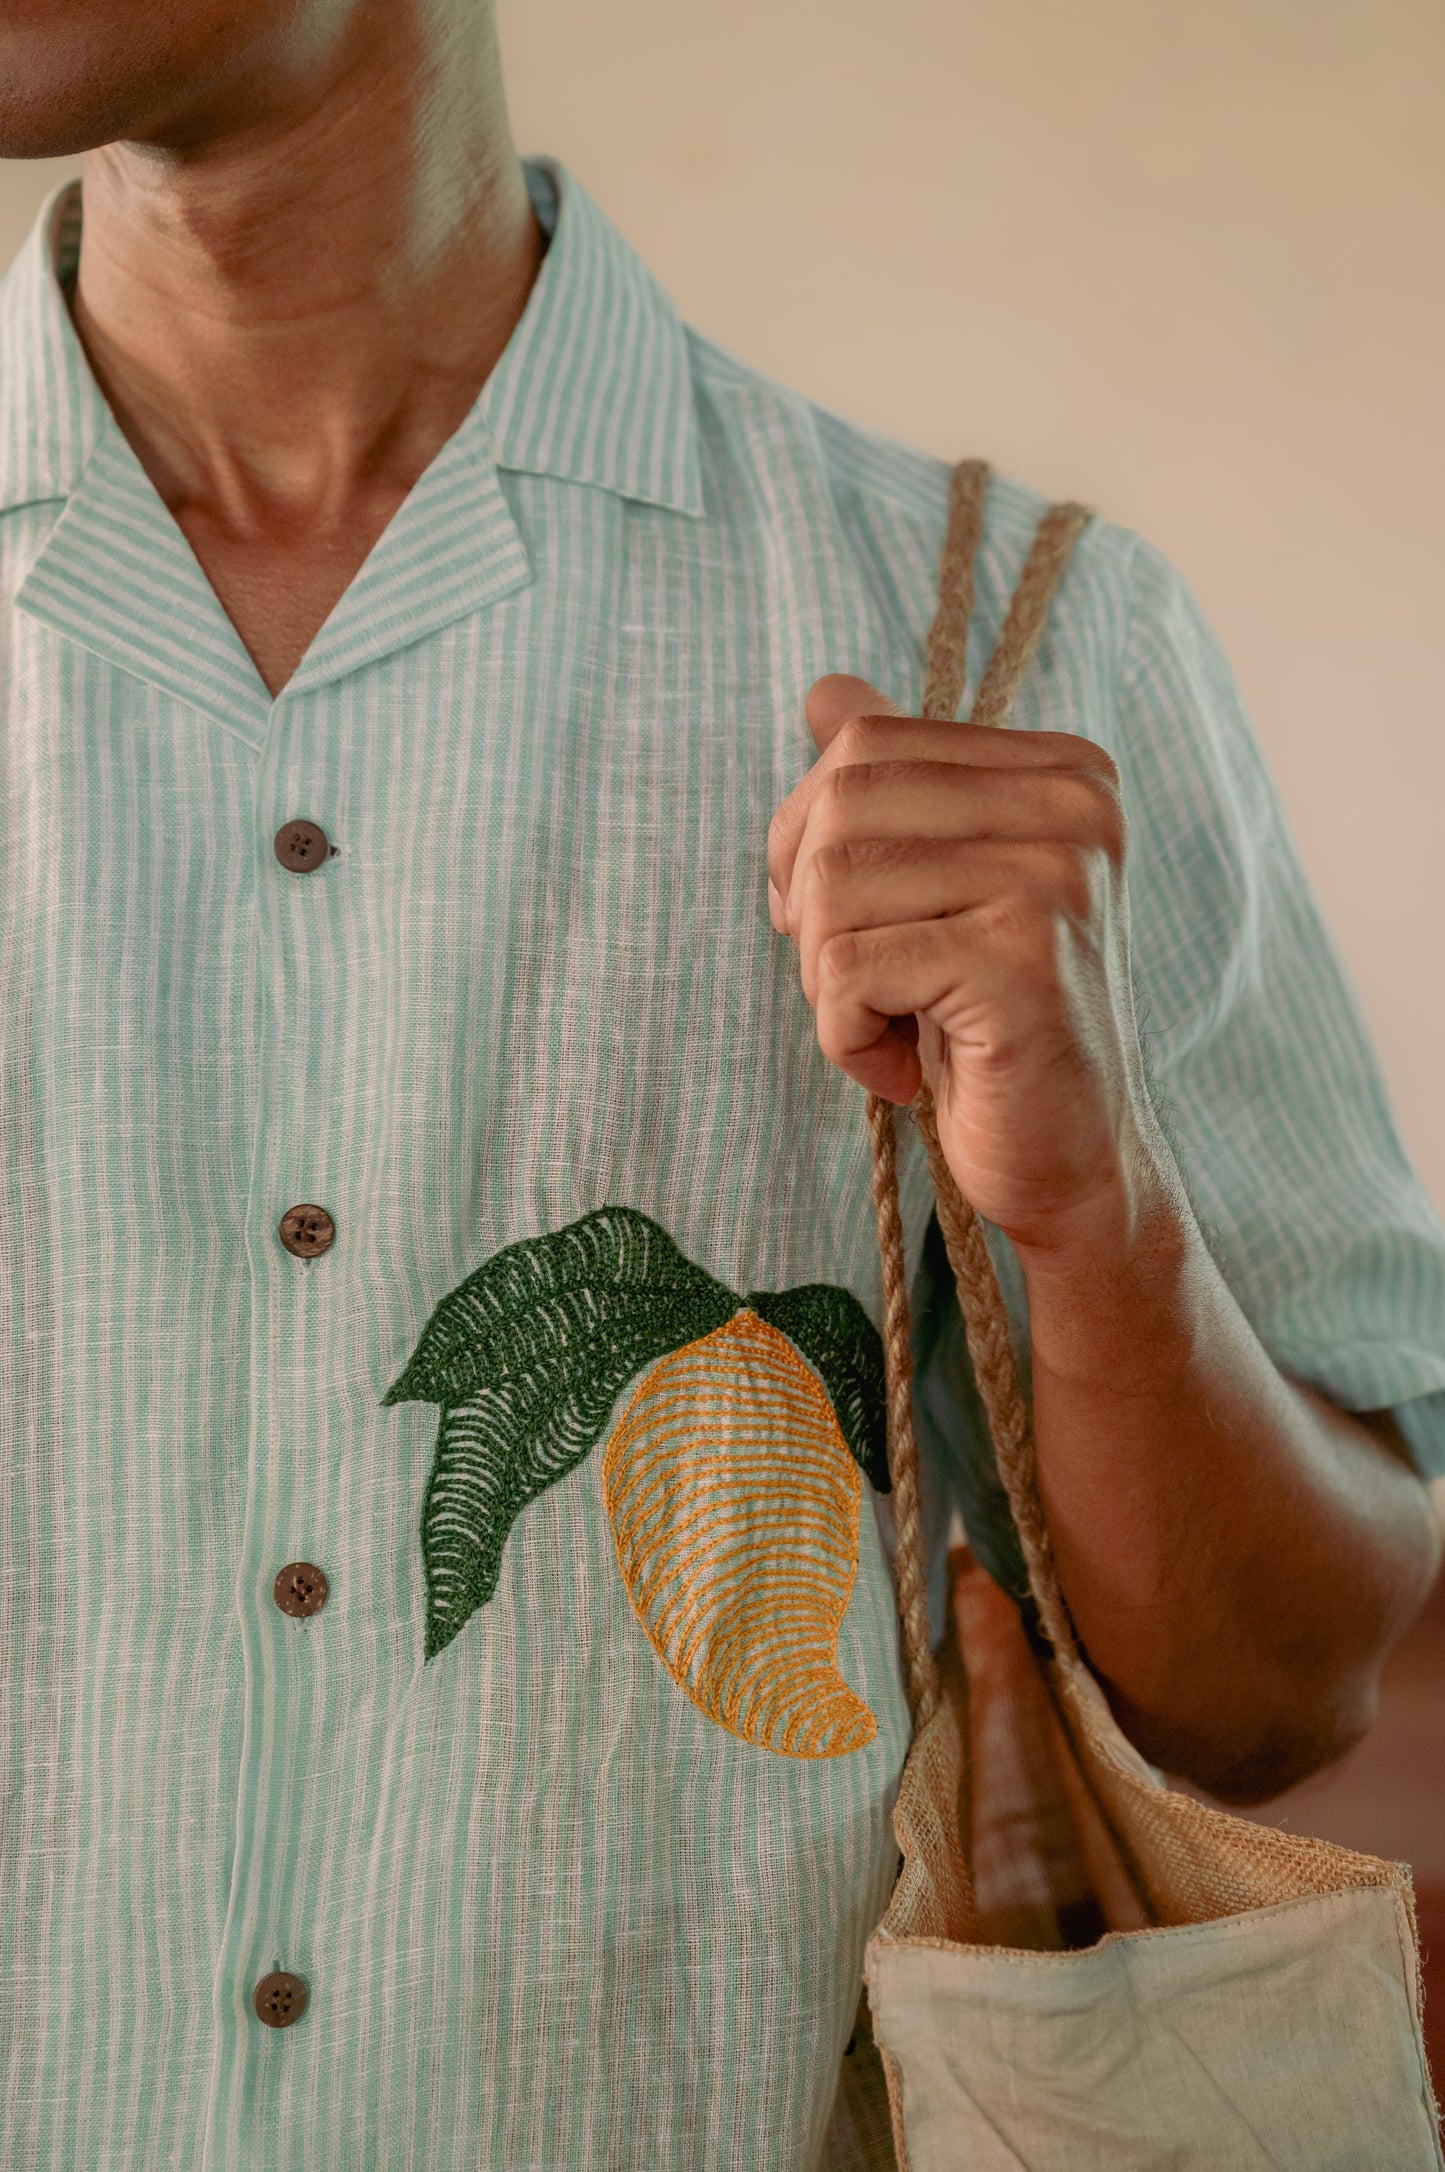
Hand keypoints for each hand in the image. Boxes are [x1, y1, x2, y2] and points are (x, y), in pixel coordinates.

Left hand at [766, 673, 1166, 1253]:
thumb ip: (896, 789)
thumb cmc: (994, 1030)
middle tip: (857, 989)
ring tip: (891, 1029)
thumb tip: (826, 690)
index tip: (839, 924)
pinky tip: (905, 1071)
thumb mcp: (942, 891)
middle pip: (839, 806)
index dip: (806, 839)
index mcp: (1062, 772)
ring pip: (832, 888)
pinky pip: (848, 970)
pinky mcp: (1020, 961)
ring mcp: (1054, 879)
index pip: (865, 745)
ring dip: (827, 982)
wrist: (1079, 1163)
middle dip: (810, 912)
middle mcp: (1072, 808)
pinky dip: (845, 1037)